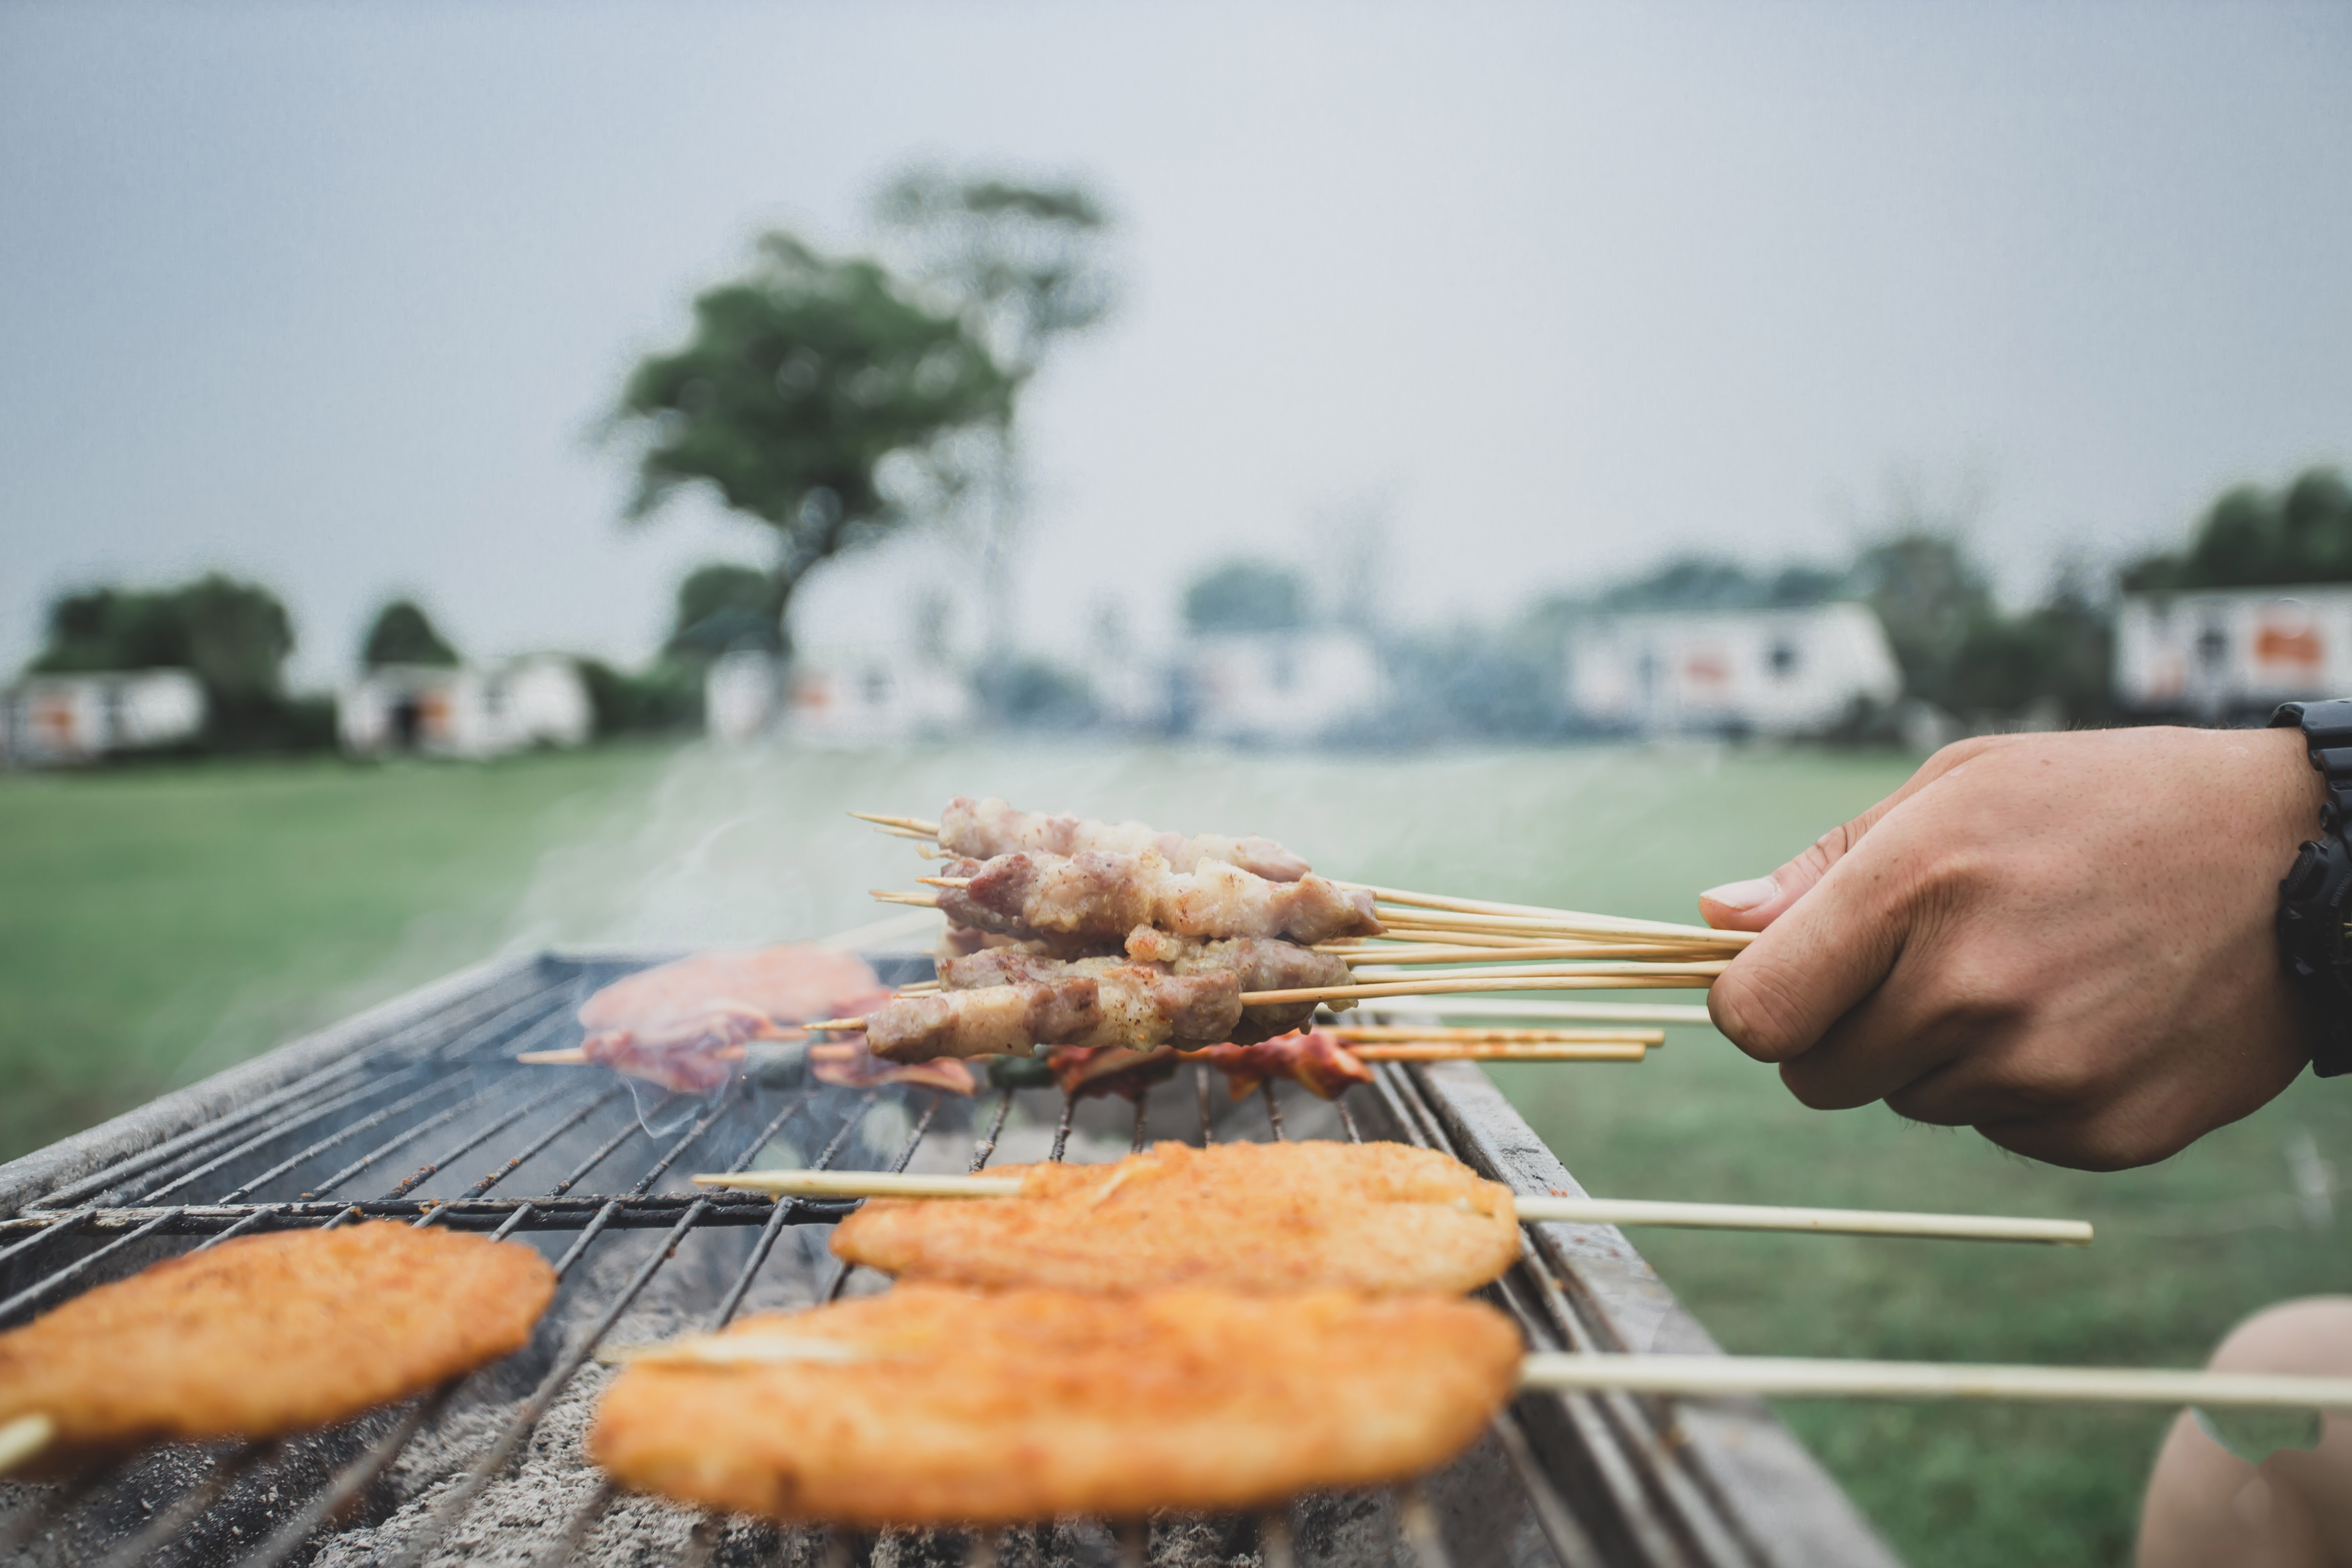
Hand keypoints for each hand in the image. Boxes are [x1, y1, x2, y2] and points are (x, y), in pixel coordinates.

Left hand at [1697, 727, 2323, 1169]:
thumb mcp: (1956, 787)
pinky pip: (2000, 1129)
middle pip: (1819, 1076)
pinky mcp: (2103, 1131)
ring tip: (2029, 971)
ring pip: (1911, 1102)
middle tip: (1927, 965)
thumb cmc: (2105, 803)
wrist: (2302, 858)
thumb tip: (1716, 919)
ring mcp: (2041, 1071)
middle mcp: (1970, 991)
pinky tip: (2086, 1013)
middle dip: (1844, 1031)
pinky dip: (2021, 1088)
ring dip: (1939, 1054)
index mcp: (1914, 890)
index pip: (1754, 1015)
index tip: (1781, 984)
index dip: (1753, 1005)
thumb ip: (1823, 868)